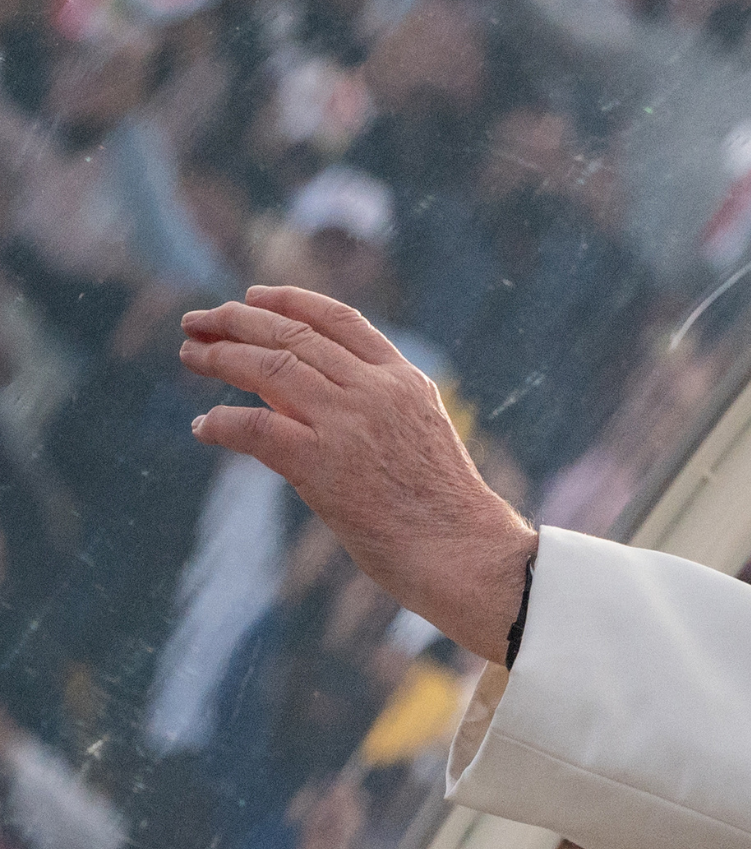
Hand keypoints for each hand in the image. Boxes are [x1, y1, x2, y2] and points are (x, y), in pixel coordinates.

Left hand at [179, 285, 536, 664]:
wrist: (463, 551)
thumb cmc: (443, 510)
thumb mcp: (419, 435)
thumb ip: (377, 408)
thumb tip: (305, 399)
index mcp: (405, 380)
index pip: (340, 320)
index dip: (289, 301)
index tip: (252, 297)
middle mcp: (376, 390)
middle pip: (294, 335)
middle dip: (238, 321)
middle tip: (198, 322)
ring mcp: (349, 423)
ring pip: (269, 367)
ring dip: (220, 358)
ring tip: (190, 355)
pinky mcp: (322, 464)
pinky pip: (255, 427)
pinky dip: (221, 422)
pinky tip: (202, 426)